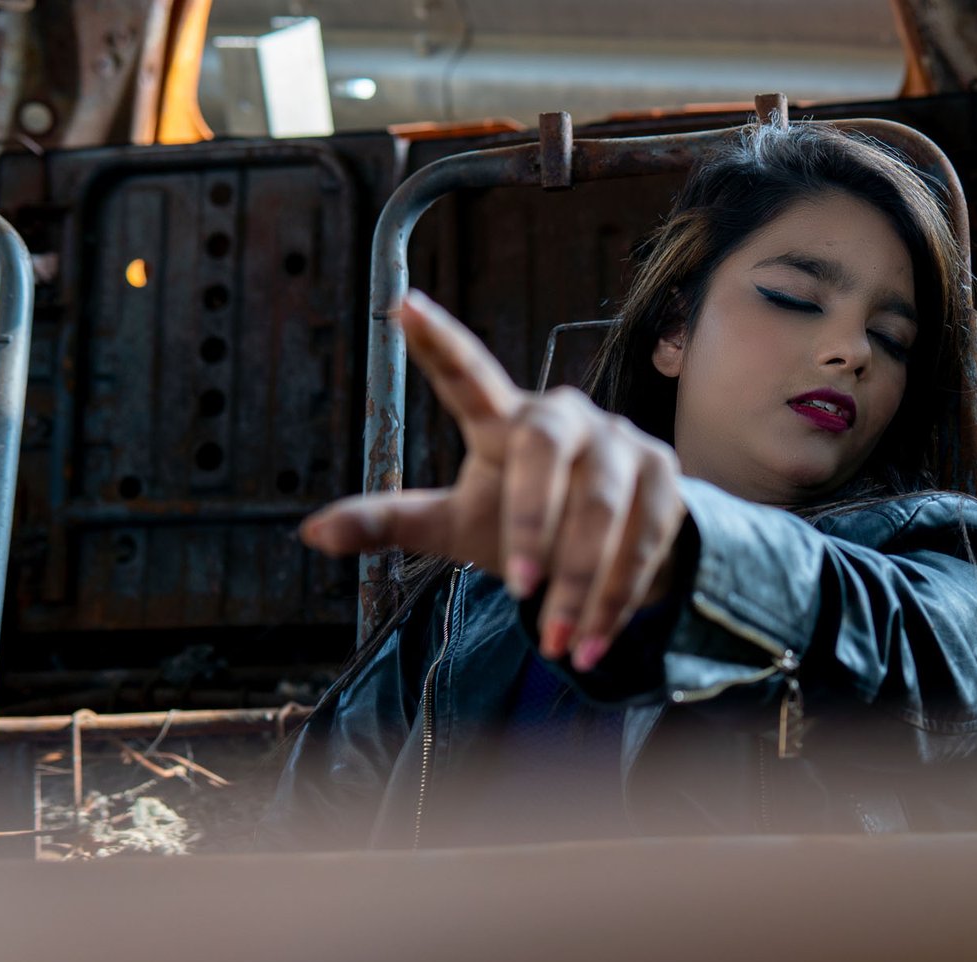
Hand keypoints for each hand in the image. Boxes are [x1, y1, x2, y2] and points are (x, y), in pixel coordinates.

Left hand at [301, 290, 687, 672]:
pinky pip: (644, 536)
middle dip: (533, 522)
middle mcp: (566, 417)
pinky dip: (617, 594)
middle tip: (517, 588)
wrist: (618, 542)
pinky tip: (594, 639)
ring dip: (580, 578)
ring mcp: (622, 442)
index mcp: (505, 419)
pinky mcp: (666, 477)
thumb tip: (310, 533)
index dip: (439, 341)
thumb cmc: (524, 524)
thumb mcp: (455, 524)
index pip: (468, 375)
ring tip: (556, 640)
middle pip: (544, 450)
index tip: (403, 305)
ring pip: (602, 504)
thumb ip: (392, 523)